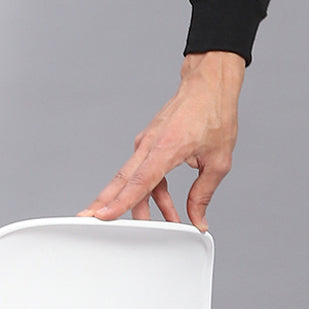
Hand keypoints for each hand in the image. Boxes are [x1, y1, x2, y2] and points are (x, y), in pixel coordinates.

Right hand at [78, 51, 244, 231]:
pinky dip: (150, 190)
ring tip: (159, 224)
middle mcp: (150, 144)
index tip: (101, 216)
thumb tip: (197, 218)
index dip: (120, 202)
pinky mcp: (150, 142)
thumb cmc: (215, 113)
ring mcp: (147, 142)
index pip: (138, 181)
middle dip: (107, 204)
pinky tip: (165, 204)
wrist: (210, 85)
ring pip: (132, 178)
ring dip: (142, 204)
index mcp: (166, 147)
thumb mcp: (218, 160)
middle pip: (122, 181)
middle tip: (90, 223)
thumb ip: (204, 193)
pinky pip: (143, 171)